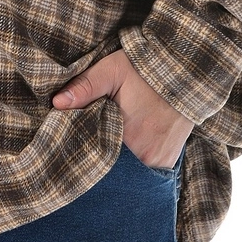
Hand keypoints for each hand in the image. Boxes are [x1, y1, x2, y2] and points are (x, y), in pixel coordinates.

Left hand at [52, 49, 192, 168]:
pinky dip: (135, 162)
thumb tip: (56, 103)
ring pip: (128, 171)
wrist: (185, 70)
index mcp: (127, 135)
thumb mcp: (112, 71)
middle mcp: (145, 156)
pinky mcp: (169, 162)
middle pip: (112, 165)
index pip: (94, 152)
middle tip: (93, 141)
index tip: (72, 140)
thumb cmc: (144, 69)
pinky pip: (145, 170)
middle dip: (100, 157)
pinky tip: (128, 148)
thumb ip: (85, 87)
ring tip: (111, 145)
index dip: (83, 147)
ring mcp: (159, 163)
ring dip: (118, 162)